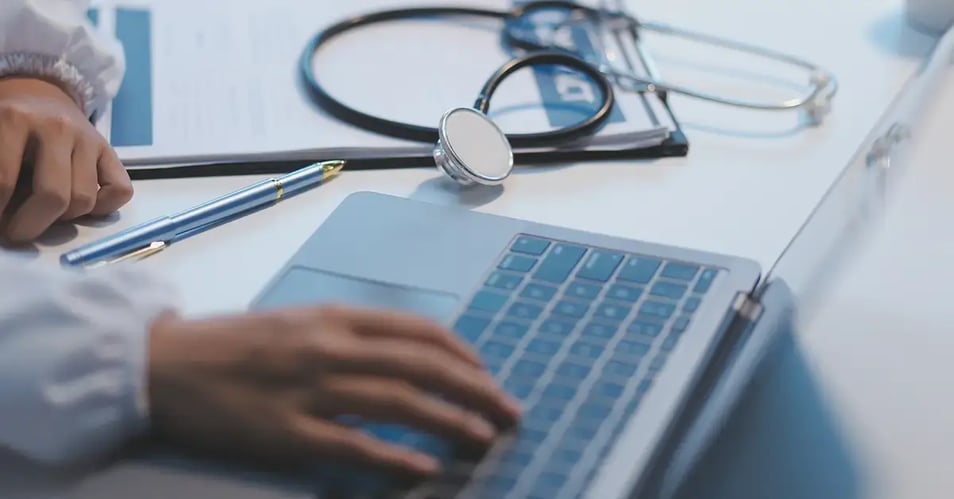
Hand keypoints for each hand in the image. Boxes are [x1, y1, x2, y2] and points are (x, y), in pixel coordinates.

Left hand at [0, 77, 132, 243]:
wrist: (39, 97)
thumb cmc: (9, 127)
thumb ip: (1, 174)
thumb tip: (3, 217)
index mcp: (14, 120)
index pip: (5, 181)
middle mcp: (57, 127)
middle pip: (53, 196)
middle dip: (30, 226)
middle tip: (18, 233)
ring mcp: (88, 138)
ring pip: (84, 200)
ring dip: (63, 218)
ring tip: (46, 212)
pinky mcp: (109, 150)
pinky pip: (119, 191)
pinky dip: (104, 207)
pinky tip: (83, 205)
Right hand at [147, 305, 520, 476]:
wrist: (166, 364)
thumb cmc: (235, 344)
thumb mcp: (298, 323)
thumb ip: (351, 334)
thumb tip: (408, 357)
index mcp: (334, 317)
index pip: (417, 330)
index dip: (462, 353)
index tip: (486, 374)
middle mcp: (330, 347)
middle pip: (421, 365)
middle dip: (474, 388)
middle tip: (509, 411)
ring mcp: (309, 389)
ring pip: (398, 401)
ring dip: (449, 420)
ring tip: (484, 438)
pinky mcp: (287, 432)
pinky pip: (351, 446)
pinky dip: (393, 458)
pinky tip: (425, 470)